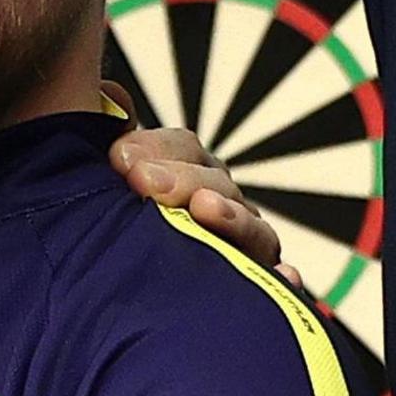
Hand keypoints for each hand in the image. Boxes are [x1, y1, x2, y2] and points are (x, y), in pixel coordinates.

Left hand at [99, 81, 301, 289]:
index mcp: (188, 175)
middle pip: (217, 183)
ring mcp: (243, 248)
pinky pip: (277, 286)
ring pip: (252, 229)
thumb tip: (112, 97)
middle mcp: (221, 206)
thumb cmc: (112, 230)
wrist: (117, 298)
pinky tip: (285, 277)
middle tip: (141, 181)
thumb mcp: (110, 185)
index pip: (184, 148)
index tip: (117, 158)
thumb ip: (114, 145)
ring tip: (203, 208)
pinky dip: (282, 280)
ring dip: (231, 217)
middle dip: (179, 178)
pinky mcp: (254, 291)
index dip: (154, 147)